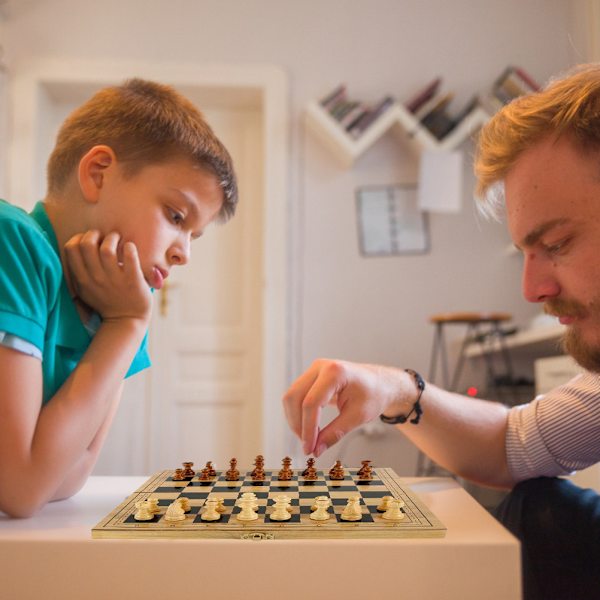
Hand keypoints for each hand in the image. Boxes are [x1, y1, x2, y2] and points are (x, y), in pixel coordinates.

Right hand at [64, 230, 151, 323]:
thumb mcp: (85, 290)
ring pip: (107, 248)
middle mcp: (96, 278)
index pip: (70, 248)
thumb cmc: (106, 301)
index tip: (90, 240)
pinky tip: (130, 248)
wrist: (127, 320)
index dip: (79, 238)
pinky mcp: (133, 280)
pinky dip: (129, 247)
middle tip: (104, 237)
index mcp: (82, 279)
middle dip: (95, 234)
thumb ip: (77, 272)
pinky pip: (130, 256)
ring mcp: (115, 279)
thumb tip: (73, 247)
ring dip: (112, 238)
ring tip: (118, 239)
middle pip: (87, 244)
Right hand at [282, 359, 411, 456]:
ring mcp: (314, 370)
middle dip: (297, 424)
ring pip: (291, 397)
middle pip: (295, 397)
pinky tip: (308, 428)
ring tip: (308, 438)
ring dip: (295, 420)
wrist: (380, 383)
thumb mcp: (358, 416)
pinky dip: (298, 414)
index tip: (309, 448)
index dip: (308, 428)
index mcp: (334, 372)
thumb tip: (316, 449)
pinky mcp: (311, 377)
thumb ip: (335, 433)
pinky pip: (296, 396)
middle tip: (307, 445)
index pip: (311, 403)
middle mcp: (320, 367)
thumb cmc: (373, 395)